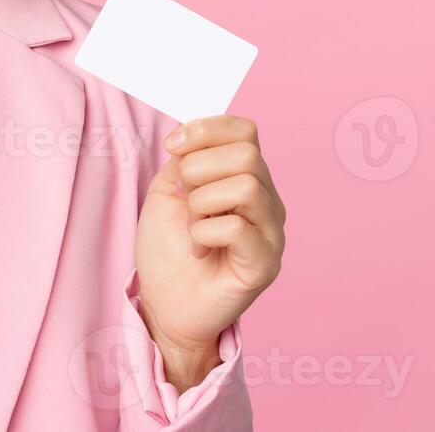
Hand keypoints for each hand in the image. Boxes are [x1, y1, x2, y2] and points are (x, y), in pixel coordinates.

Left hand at [135, 115, 284, 389]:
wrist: (164, 304)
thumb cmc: (168, 249)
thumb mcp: (167, 190)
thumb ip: (186, 159)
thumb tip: (194, 137)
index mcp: (246, 177)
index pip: (245, 130)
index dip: (206, 129)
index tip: (171, 146)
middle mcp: (267, 201)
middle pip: (247, 154)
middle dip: (199, 169)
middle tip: (183, 199)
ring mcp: (271, 233)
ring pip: (247, 186)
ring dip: (203, 202)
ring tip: (193, 226)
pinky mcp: (265, 264)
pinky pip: (239, 227)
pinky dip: (205, 232)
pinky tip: (198, 249)